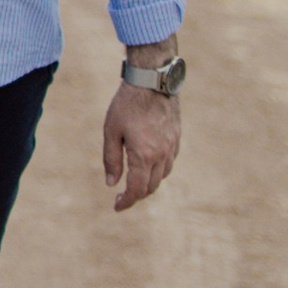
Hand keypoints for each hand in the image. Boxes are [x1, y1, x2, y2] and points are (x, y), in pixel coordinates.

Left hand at [102, 80, 180, 209]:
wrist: (152, 80)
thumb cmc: (127, 104)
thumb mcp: (111, 131)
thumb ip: (111, 159)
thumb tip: (111, 183)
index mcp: (143, 155)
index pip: (137, 189)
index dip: (126, 201)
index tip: (117, 206)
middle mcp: (161, 155)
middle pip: (151, 186)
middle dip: (137, 195)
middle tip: (122, 196)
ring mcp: (172, 146)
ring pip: (163, 175)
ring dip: (149, 183)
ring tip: (134, 182)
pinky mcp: (177, 138)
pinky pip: (170, 162)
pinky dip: (159, 170)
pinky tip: (149, 164)